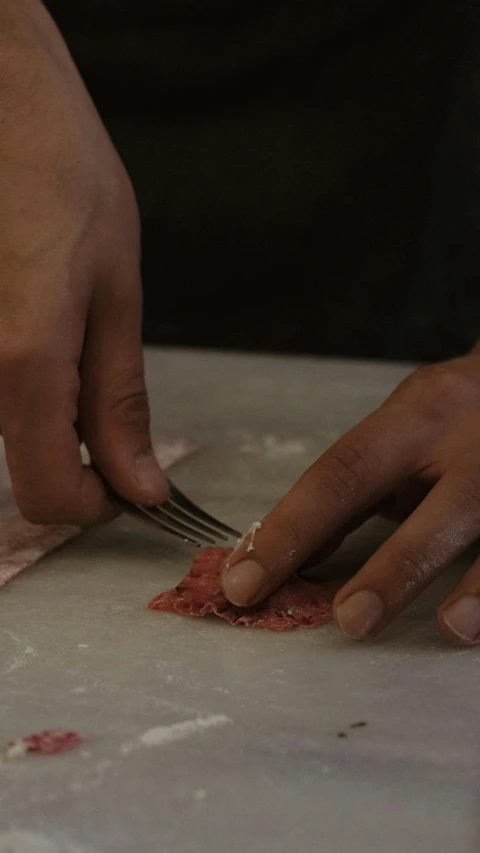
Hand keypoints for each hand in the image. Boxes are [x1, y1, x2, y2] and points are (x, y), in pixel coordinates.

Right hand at [0, 0, 167, 524]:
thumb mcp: (117, 292)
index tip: (129, 481)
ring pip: (5, 429)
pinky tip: (38, 325)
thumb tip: (140, 484)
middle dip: (75, 454)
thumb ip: (119, 399)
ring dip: (47, 413)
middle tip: (107, 395)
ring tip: (70, 337)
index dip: (97, 503)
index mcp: (23, 363)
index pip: (47, 495)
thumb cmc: (61, 175)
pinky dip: (21, 382)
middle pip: (22, 467)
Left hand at [222, 344, 479, 644]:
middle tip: (349, 620)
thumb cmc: (453, 412)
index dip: (293, 528)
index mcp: (415, 418)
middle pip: (438, 502)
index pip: (344, 473)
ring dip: (476, 583)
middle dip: (394, 565)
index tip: (246, 580)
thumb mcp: (400, 430)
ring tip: (449, 628)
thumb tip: (296, 552)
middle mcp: (470, 440)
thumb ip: (356, 488)